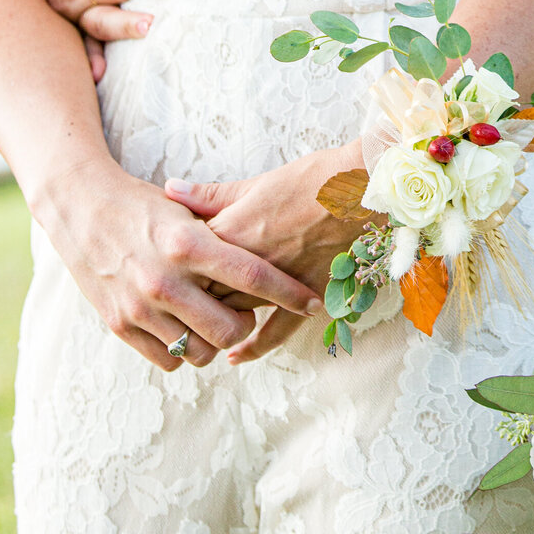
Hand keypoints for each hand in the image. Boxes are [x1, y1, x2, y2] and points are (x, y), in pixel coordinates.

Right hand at [38, 157, 325, 371]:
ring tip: (215, 319)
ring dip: (216, 340)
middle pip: (231, 328)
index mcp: (187, 244)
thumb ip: (223, 228)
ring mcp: (140, 307)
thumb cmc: (140, 204)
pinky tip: (187, 327)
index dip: (288, 293)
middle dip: (249, 324)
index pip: (252, 276)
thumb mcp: (183, 209)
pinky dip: (184, 349)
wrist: (79, 207)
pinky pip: (169, 360)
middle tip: (249, 312)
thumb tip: (271, 242)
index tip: (313, 301)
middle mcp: (165, 280)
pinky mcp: (120, 325)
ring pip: (201, 351)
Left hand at [165, 145, 369, 363]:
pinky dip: (255, 346)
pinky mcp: (305, 294)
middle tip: (182, 301)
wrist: (363, 186)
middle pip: (206, 290)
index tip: (169, 268)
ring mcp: (279, 282)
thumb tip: (170, 188)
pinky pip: (276, 330)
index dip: (177, 266)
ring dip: (217, 319)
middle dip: (192, 296)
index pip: (189, 258)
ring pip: (234, 311)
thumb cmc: (312, 176)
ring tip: (201, 325)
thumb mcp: (257, 181)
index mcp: (234, 229)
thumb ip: (212, 193)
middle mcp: (251, 261)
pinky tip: (236, 357)